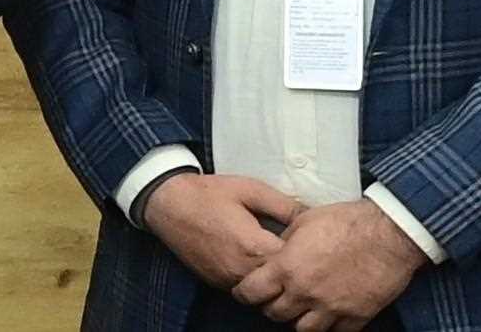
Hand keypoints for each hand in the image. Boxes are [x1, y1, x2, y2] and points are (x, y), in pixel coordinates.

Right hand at [136, 171, 300, 293]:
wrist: (165, 204)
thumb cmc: (208, 193)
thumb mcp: (251, 190)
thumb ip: (286, 206)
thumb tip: (315, 217)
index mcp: (254, 246)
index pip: (296, 264)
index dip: (308, 254)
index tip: (312, 242)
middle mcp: (242, 269)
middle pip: (283, 282)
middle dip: (294, 269)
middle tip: (302, 252)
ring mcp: (228, 279)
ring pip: (266, 291)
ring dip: (275, 278)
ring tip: (280, 258)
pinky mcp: (217, 282)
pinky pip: (247, 289)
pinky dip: (257, 280)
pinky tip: (259, 262)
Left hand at [231, 196, 425, 328]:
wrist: (391, 232)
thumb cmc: (348, 220)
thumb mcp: (303, 221)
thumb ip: (284, 242)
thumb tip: (273, 252)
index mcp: (286, 267)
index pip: (249, 293)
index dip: (245, 293)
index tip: (248, 291)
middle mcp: (304, 292)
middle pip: (274, 314)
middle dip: (272, 306)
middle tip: (278, 298)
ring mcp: (331, 307)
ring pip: (302, 329)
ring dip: (299, 320)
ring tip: (303, 308)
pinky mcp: (357, 315)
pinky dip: (330, 327)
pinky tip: (330, 315)